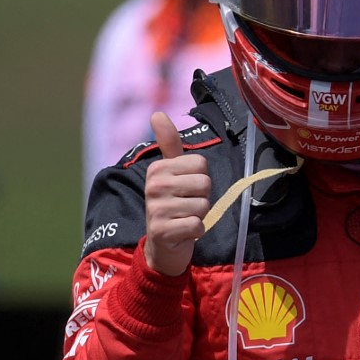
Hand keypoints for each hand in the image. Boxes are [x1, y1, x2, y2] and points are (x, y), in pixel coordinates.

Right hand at [142, 111, 209, 276]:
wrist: (162, 246)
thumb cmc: (172, 205)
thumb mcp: (171, 172)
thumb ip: (169, 144)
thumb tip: (157, 113)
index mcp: (158, 168)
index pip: (201, 164)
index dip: (200, 180)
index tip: (185, 190)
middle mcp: (154, 186)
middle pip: (205, 184)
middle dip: (202, 199)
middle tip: (186, 207)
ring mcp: (156, 209)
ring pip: (203, 206)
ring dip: (199, 216)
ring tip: (184, 219)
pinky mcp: (162, 231)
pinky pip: (197, 225)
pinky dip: (196, 232)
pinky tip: (183, 233)